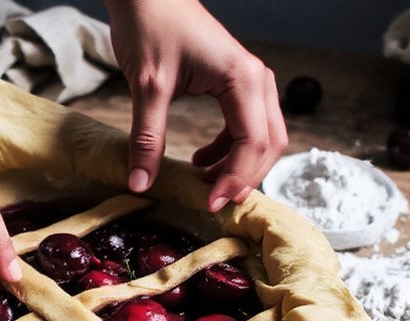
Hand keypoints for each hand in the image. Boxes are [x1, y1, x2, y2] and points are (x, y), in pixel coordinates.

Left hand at [104, 0, 287, 210]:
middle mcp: (257, 80)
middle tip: (212, 203)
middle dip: (244, 178)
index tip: (209, 203)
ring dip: (238, 166)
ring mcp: (251, 81)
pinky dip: (229, 150)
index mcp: (243, 79)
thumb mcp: (147, 86)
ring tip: (204, 185)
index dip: (235, 178)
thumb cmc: (151, 27)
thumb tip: (141, 183)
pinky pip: (246, 126)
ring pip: (262, 137)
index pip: (253, 142)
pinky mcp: (237, 84)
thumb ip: (147, 137)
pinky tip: (200, 160)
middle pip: (269, 144)